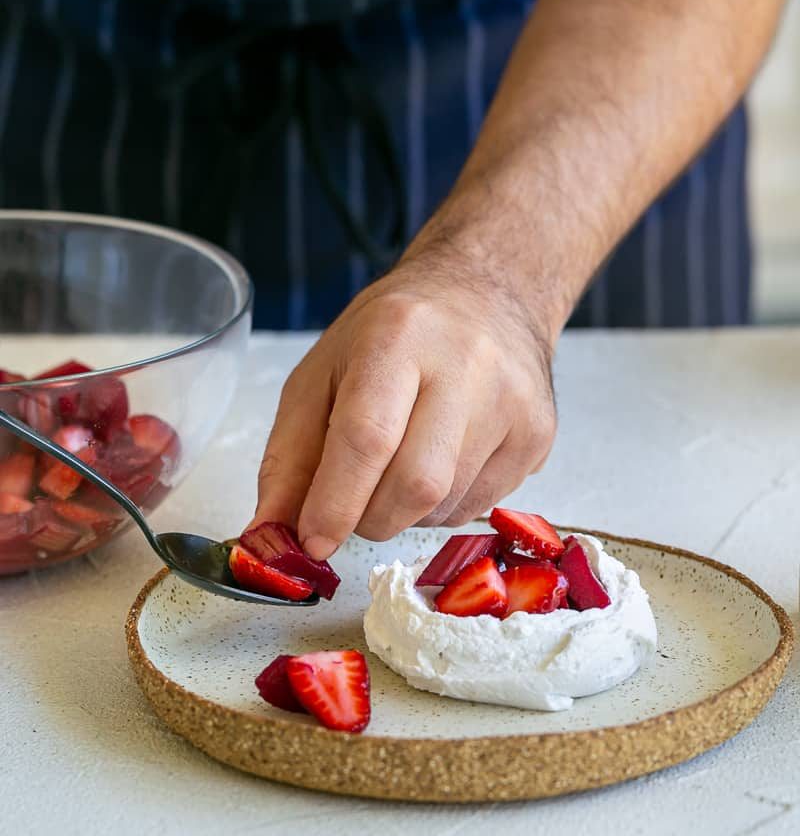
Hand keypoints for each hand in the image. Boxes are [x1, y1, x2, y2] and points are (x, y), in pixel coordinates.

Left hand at [249, 221, 558, 560]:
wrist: (489, 293)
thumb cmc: (395, 333)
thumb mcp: (323, 372)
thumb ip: (290, 456)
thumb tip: (272, 535)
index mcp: (399, 335)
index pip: (367, 436)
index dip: (335, 502)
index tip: (312, 541)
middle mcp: (467, 364)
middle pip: (414, 483)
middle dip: (370, 517)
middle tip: (353, 504)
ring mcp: (513, 402)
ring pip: (445, 505)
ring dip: (405, 512)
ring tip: (401, 461)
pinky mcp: (539, 435)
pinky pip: (477, 508)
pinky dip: (441, 507)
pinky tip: (440, 461)